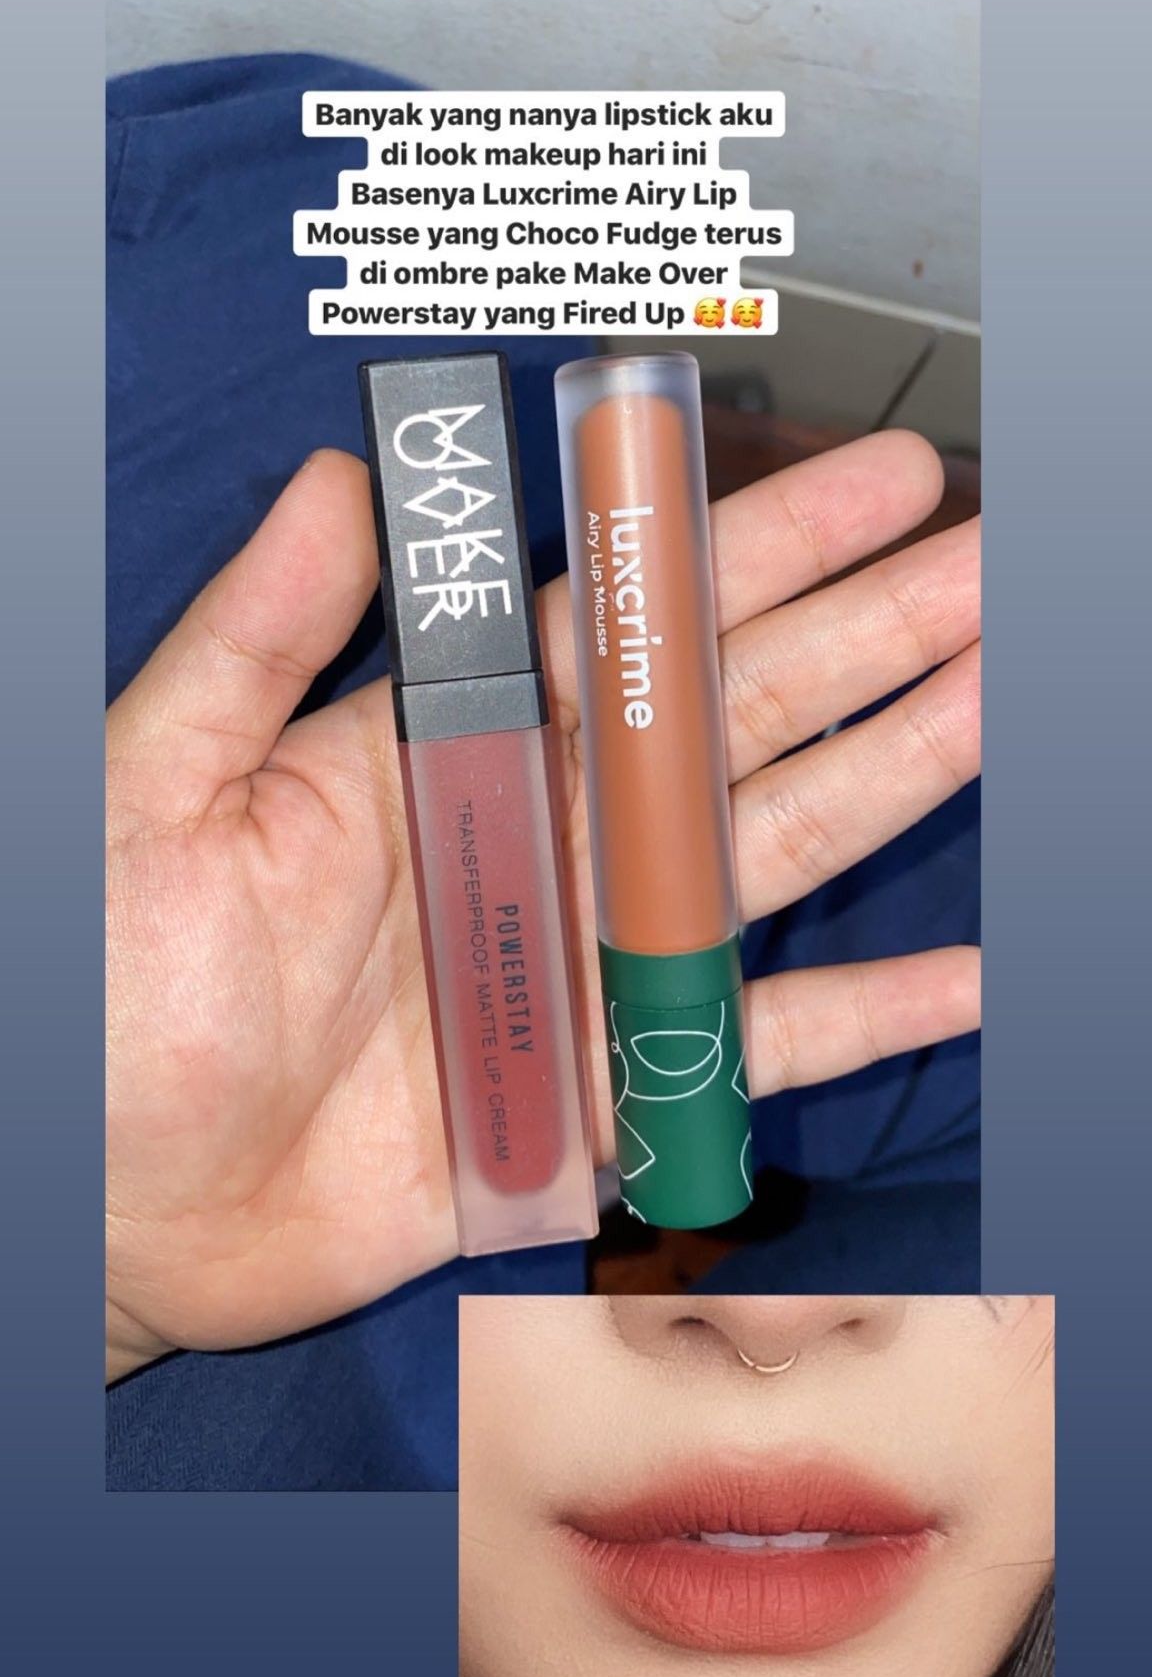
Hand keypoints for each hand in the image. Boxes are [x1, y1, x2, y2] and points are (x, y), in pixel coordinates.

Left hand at [107, 435, 979, 1379]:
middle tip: (990, 569)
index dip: (754, 552)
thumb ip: (256, 635)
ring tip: (1000, 702)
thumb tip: (346, 474)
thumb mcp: (156, 783)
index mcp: (443, 753)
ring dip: (891, 780)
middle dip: (868, 640)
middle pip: (733, 725)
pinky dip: (862, 1019)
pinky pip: (749, 1049)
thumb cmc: (107, 991)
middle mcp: (535, 845)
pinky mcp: (594, 1100)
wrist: (103, 1202)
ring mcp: (576, 969)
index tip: (877, 487)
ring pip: (766, 857)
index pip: (631, 627)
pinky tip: (967, 977)